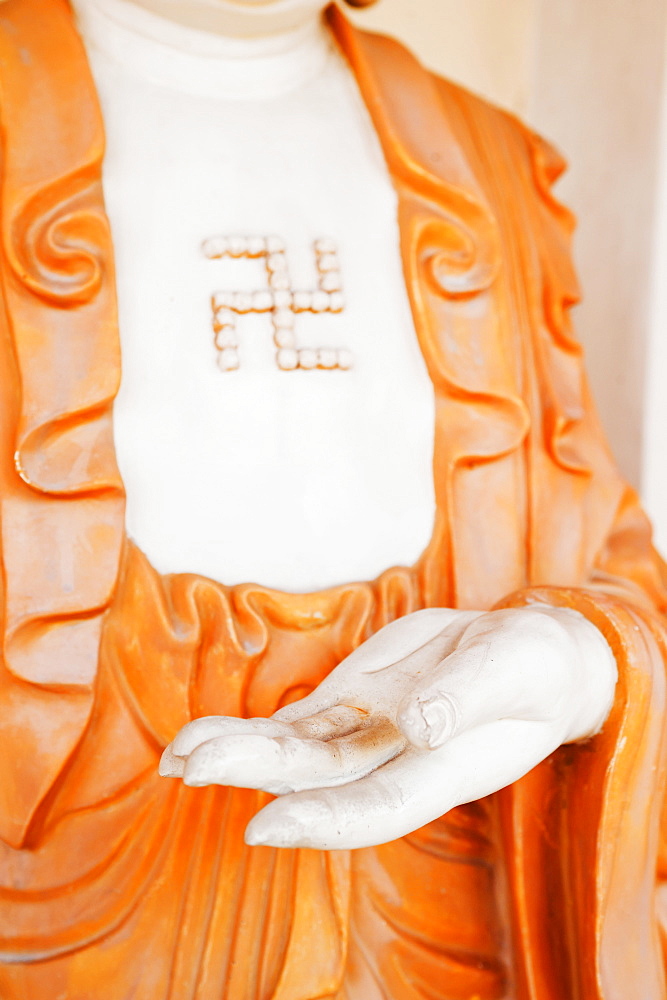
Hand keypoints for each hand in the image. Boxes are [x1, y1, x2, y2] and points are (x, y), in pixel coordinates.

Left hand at [159, 605, 616, 848]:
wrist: (522, 651)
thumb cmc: (533, 667)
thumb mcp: (517, 668)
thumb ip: (469, 696)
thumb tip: (420, 724)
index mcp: (440, 769)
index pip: (376, 807)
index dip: (322, 822)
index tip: (265, 826)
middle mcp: (392, 762)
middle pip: (316, 779)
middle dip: (255, 775)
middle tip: (192, 769)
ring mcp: (365, 733)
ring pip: (294, 753)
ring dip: (237, 754)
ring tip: (178, 755)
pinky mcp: (349, 703)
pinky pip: (292, 722)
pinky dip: (248, 730)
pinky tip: (198, 739)